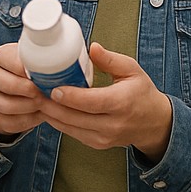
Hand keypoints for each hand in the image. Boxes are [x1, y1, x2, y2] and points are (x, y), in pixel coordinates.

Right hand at [0, 43, 48, 140]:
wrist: (16, 92)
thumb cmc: (30, 72)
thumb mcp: (33, 60)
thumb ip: (41, 60)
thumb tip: (63, 66)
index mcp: (0, 56)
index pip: (11, 59)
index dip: (29, 68)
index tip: (45, 73)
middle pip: (9, 85)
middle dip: (31, 90)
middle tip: (46, 92)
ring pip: (9, 106)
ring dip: (31, 106)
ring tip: (45, 103)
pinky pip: (12, 122)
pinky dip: (29, 120)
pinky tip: (40, 113)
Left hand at [42, 44, 173, 160]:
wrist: (154, 123)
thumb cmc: (142, 93)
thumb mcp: (132, 70)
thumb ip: (110, 59)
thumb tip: (91, 47)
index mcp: (121, 103)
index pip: (90, 102)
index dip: (69, 96)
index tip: (52, 88)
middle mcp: (113, 124)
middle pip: (75, 118)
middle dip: (52, 106)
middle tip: (35, 92)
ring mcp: (105, 137)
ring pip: (70, 129)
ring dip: (52, 115)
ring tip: (38, 100)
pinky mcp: (98, 144)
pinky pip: (73, 134)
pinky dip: (60, 123)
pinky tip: (50, 111)